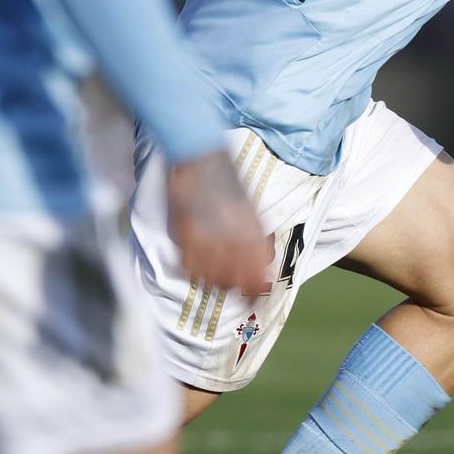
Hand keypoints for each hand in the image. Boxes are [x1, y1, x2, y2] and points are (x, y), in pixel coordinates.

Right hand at [166, 148, 272, 293]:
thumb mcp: (251, 207)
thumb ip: (257, 235)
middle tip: (233, 285)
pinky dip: (194, 270)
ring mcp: (209, 240)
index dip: (258, 288)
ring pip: (213, 279)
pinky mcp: (187, 237)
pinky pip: (190, 267)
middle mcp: (233, 241)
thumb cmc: (229, 179)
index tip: (256, 295)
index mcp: (253, 233)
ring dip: (215, 280)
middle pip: (236, 282)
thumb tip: (266, 259)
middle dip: (236, 286)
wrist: (201, 158)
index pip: (259, 274)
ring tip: (215, 275)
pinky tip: (197, 264)